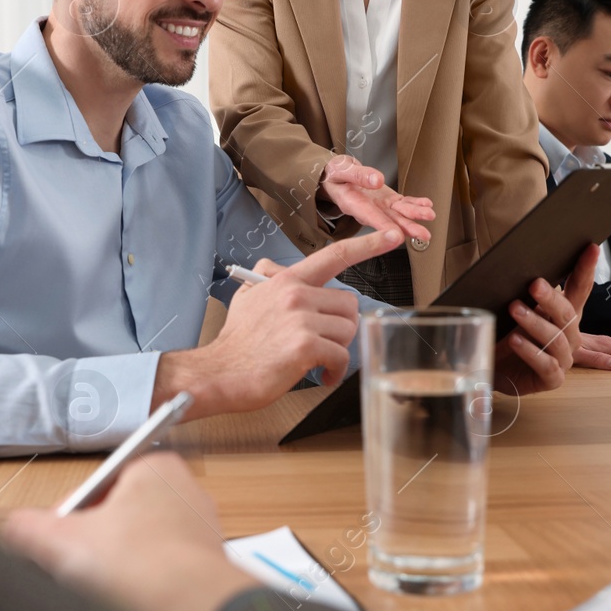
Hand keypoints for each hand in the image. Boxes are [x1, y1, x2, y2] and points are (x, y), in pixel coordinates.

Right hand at [6, 453, 257, 610]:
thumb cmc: (138, 565)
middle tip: (78, 568)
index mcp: (154, 467)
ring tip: (108, 587)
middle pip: (118, 517)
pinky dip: (145, 584)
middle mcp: (184, 491)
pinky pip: (163, 570)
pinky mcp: (206, 564)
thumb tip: (16, 529)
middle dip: (94, 543)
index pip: (95, 487)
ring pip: (140, 545)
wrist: (191, 609)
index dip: (68, 517)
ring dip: (118, 565)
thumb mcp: (61, 541)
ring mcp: (199, 529)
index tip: (58, 541)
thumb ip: (27, 529)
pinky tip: (134, 600)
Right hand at [156, 228, 401, 415]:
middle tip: (322, 341)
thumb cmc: (237, 342)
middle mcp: (296, 294)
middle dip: (341, 327)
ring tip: (317, 360)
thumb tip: (282, 270)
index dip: (367, 244)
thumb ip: (270, 279)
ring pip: (348, 330)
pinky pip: (341, 356)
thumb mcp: (247, 296)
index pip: (334, 255)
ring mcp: (301, 319)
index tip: (392, 236)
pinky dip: (335, 371)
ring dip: (338, 350)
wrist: (218, 372)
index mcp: (287, 280)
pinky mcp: (305, 346)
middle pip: (349, 304)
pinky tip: (320, 375)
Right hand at [319, 154, 435, 241]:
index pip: (369, 216)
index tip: (397, 233)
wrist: (335, 177)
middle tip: (422, 234)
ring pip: (398, 213)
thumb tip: (377, 180)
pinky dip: (415, 204)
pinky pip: (402, 204)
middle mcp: (368, 209)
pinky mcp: (387, 200)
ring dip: (415, 215)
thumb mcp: (341, 170)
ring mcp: (379, 206)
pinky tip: (427, 204)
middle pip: (389, 220)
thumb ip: (358, 175)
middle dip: (407, 227)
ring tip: (430, 215)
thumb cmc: (335, 175)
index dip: (383, 225)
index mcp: (352, 203)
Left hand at [492, 245, 596, 394]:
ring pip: (556, 338)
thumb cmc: (505, 333)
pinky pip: (546, 364)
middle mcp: (568, 335)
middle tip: (534, 284)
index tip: (591, 248)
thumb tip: (521, 266)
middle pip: (567, 313)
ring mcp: (562, 357)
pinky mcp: (552, 378)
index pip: (579, 288)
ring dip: (534, 323)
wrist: (490, 365)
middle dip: (551, 298)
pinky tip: (515, 341)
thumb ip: (523, 292)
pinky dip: (530, 351)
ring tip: (514, 309)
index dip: (586, 269)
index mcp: (563, 314)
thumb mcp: (514, 308)